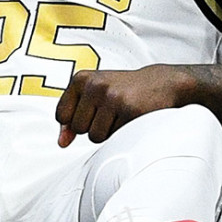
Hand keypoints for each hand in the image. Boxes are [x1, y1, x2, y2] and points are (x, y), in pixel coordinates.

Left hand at [55, 65, 192, 146]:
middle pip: (78, 128)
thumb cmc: (123, 90)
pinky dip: (122, 133)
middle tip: (110, 112)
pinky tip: (131, 118)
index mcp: (81, 78)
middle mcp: (95, 85)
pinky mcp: (130, 110)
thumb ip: (72, 116)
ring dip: (108, 132)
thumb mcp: (93, 94)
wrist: (160, 83)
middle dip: (93, 127)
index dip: (75, 120)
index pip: (61, 115)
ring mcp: (112, 97)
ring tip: (120, 115)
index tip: (92, 111)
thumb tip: (62, 142)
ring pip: (95, 137)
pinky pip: (115, 137)